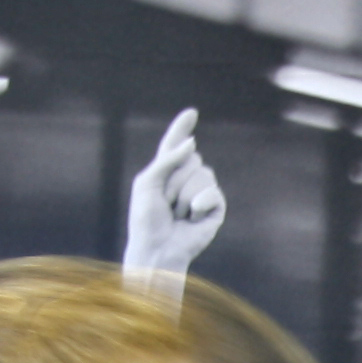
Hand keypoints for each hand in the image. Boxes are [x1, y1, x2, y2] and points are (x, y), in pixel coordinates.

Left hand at [124, 108, 228, 280]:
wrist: (157, 249)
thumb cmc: (146, 219)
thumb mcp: (148, 182)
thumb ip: (167, 159)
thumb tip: (194, 144)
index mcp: (166, 171)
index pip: (176, 144)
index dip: (182, 128)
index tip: (192, 113)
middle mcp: (186, 178)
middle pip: (192, 157)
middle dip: (175, 181)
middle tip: (166, 203)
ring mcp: (202, 192)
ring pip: (203, 174)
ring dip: (184, 197)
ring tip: (177, 215)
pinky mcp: (215, 207)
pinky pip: (213, 192)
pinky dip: (199, 205)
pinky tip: (192, 219)